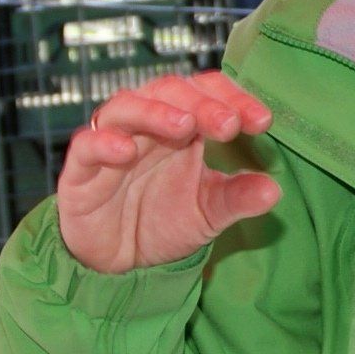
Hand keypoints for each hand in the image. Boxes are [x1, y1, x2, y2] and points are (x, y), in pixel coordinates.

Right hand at [55, 71, 281, 273]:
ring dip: (155, 112)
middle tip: (228, 124)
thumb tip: (274, 191)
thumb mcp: (209, 212)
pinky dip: (104, 143)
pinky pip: (86, 146)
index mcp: (182, 125)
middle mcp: (146, 125)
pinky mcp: (80, 170)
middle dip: (201, 103)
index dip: (234, 97)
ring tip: (184, 125)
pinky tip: (126, 150)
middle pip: (169, 91)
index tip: (262, 122)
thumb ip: (237, 198)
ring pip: (126, 107)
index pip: (207, 92)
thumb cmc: (163, 222)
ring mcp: (111, 143)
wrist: (120, 262)